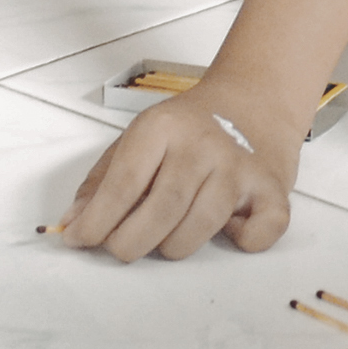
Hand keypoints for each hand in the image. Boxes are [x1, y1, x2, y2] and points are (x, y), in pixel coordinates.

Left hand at [52, 83, 292, 260]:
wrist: (255, 100)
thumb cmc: (188, 128)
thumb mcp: (139, 139)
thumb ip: (102, 181)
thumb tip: (74, 223)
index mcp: (162, 126)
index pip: (124, 183)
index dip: (97, 220)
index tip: (80, 240)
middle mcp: (204, 144)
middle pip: (162, 210)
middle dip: (130, 243)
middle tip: (122, 248)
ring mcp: (241, 166)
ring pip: (201, 227)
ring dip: (174, 246)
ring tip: (167, 237)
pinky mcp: (274, 189)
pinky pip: (258, 234)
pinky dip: (241, 242)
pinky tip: (228, 227)